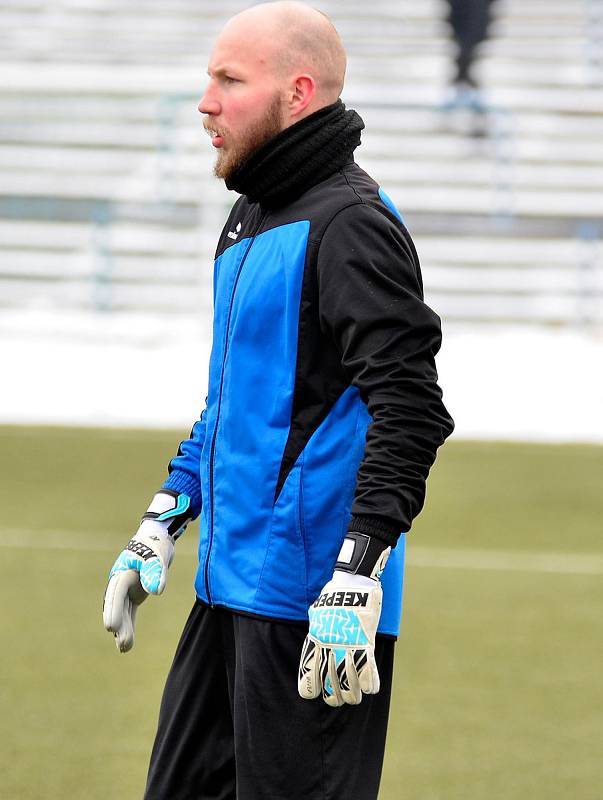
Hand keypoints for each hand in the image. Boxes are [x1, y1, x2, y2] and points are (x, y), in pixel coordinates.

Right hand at [102, 490, 190, 652]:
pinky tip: (127, 643)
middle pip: (116, 607)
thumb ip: (156, 572)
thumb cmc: (155, 545)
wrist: (156, 537)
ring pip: (122, 612)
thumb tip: (156, 591)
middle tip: (123, 644)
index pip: (116, 594)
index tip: (111, 627)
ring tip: (125, 649)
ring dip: (123, 630)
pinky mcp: (133, 593)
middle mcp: (120, 583)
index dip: (114, 611)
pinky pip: (129, 612)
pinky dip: (128, 626)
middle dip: (119, 625)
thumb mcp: (158, 556)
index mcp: (122, 573)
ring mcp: (126, 589)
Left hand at [298, 534, 390, 706]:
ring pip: (349, 684)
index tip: (314, 693)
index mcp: (316, 640)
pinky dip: (371, 684)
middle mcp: (330, 648)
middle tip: (338, 698)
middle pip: (329, 685)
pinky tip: (371, 689)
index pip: (308, 674)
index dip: (310, 687)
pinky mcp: (366, 643)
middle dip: (333, 697)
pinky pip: (368, 672)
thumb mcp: (317, 612)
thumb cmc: (334, 595)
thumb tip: (316, 635)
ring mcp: (349, 647)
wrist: (352, 583)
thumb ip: (317, 628)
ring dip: (352, 694)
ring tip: (354, 698)